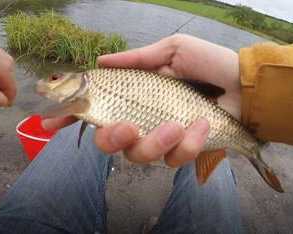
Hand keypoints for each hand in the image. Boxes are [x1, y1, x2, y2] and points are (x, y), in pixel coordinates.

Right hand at [43, 34, 239, 166]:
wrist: (243, 85)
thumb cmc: (208, 64)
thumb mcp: (172, 51)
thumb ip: (136, 60)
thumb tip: (100, 61)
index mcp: (134, 96)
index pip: (95, 109)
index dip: (71, 117)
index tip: (49, 123)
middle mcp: (141, 120)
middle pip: (109, 143)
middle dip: (112, 139)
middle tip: (128, 126)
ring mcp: (161, 139)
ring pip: (139, 156)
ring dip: (156, 141)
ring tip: (180, 123)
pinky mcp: (182, 151)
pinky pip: (174, 158)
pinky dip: (189, 143)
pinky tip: (203, 125)